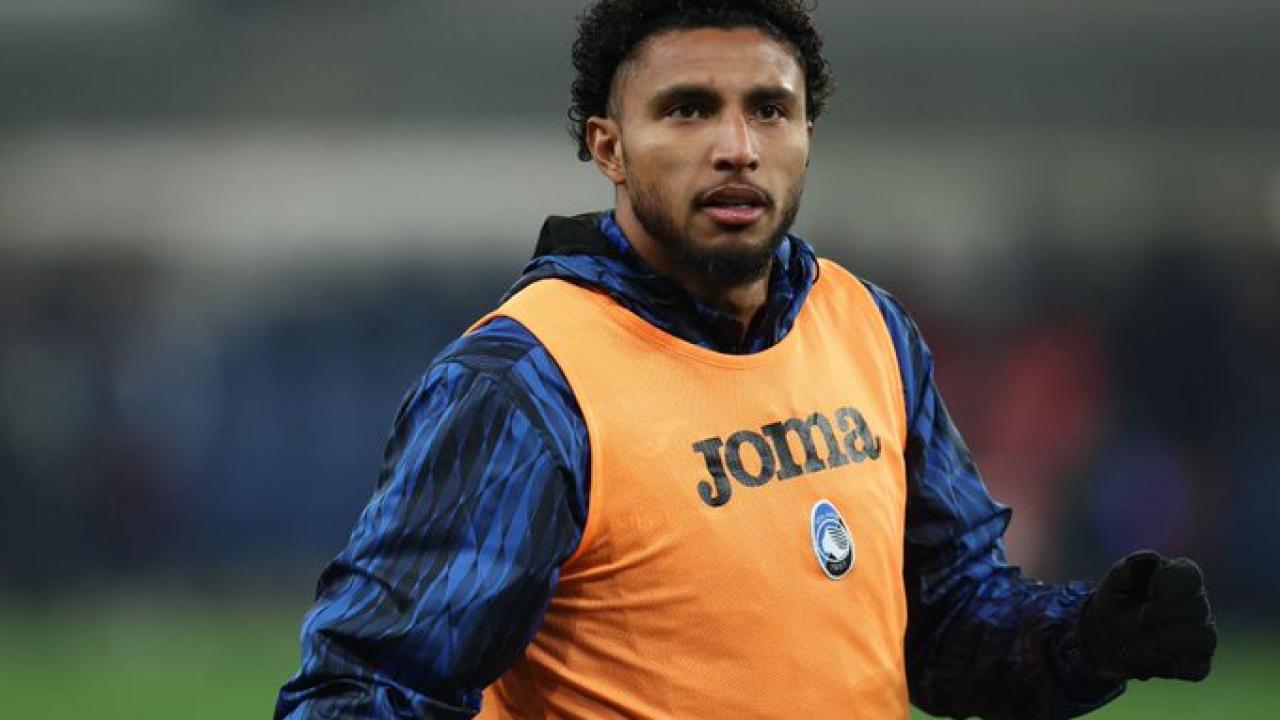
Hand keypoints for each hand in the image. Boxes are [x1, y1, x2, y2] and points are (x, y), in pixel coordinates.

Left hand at [1082, 550, 1216, 681]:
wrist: (1103, 635)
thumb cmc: (1117, 599)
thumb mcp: (1115, 581)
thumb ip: (1129, 568)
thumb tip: (1150, 557)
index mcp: (1180, 577)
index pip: (1191, 575)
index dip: (1169, 582)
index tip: (1149, 590)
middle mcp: (1197, 604)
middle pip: (1198, 606)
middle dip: (1163, 613)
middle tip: (1140, 618)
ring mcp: (1200, 634)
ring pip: (1206, 637)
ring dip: (1174, 639)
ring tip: (1149, 639)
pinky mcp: (1195, 663)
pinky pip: (1198, 668)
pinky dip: (1177, 664)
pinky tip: (1157, 655)